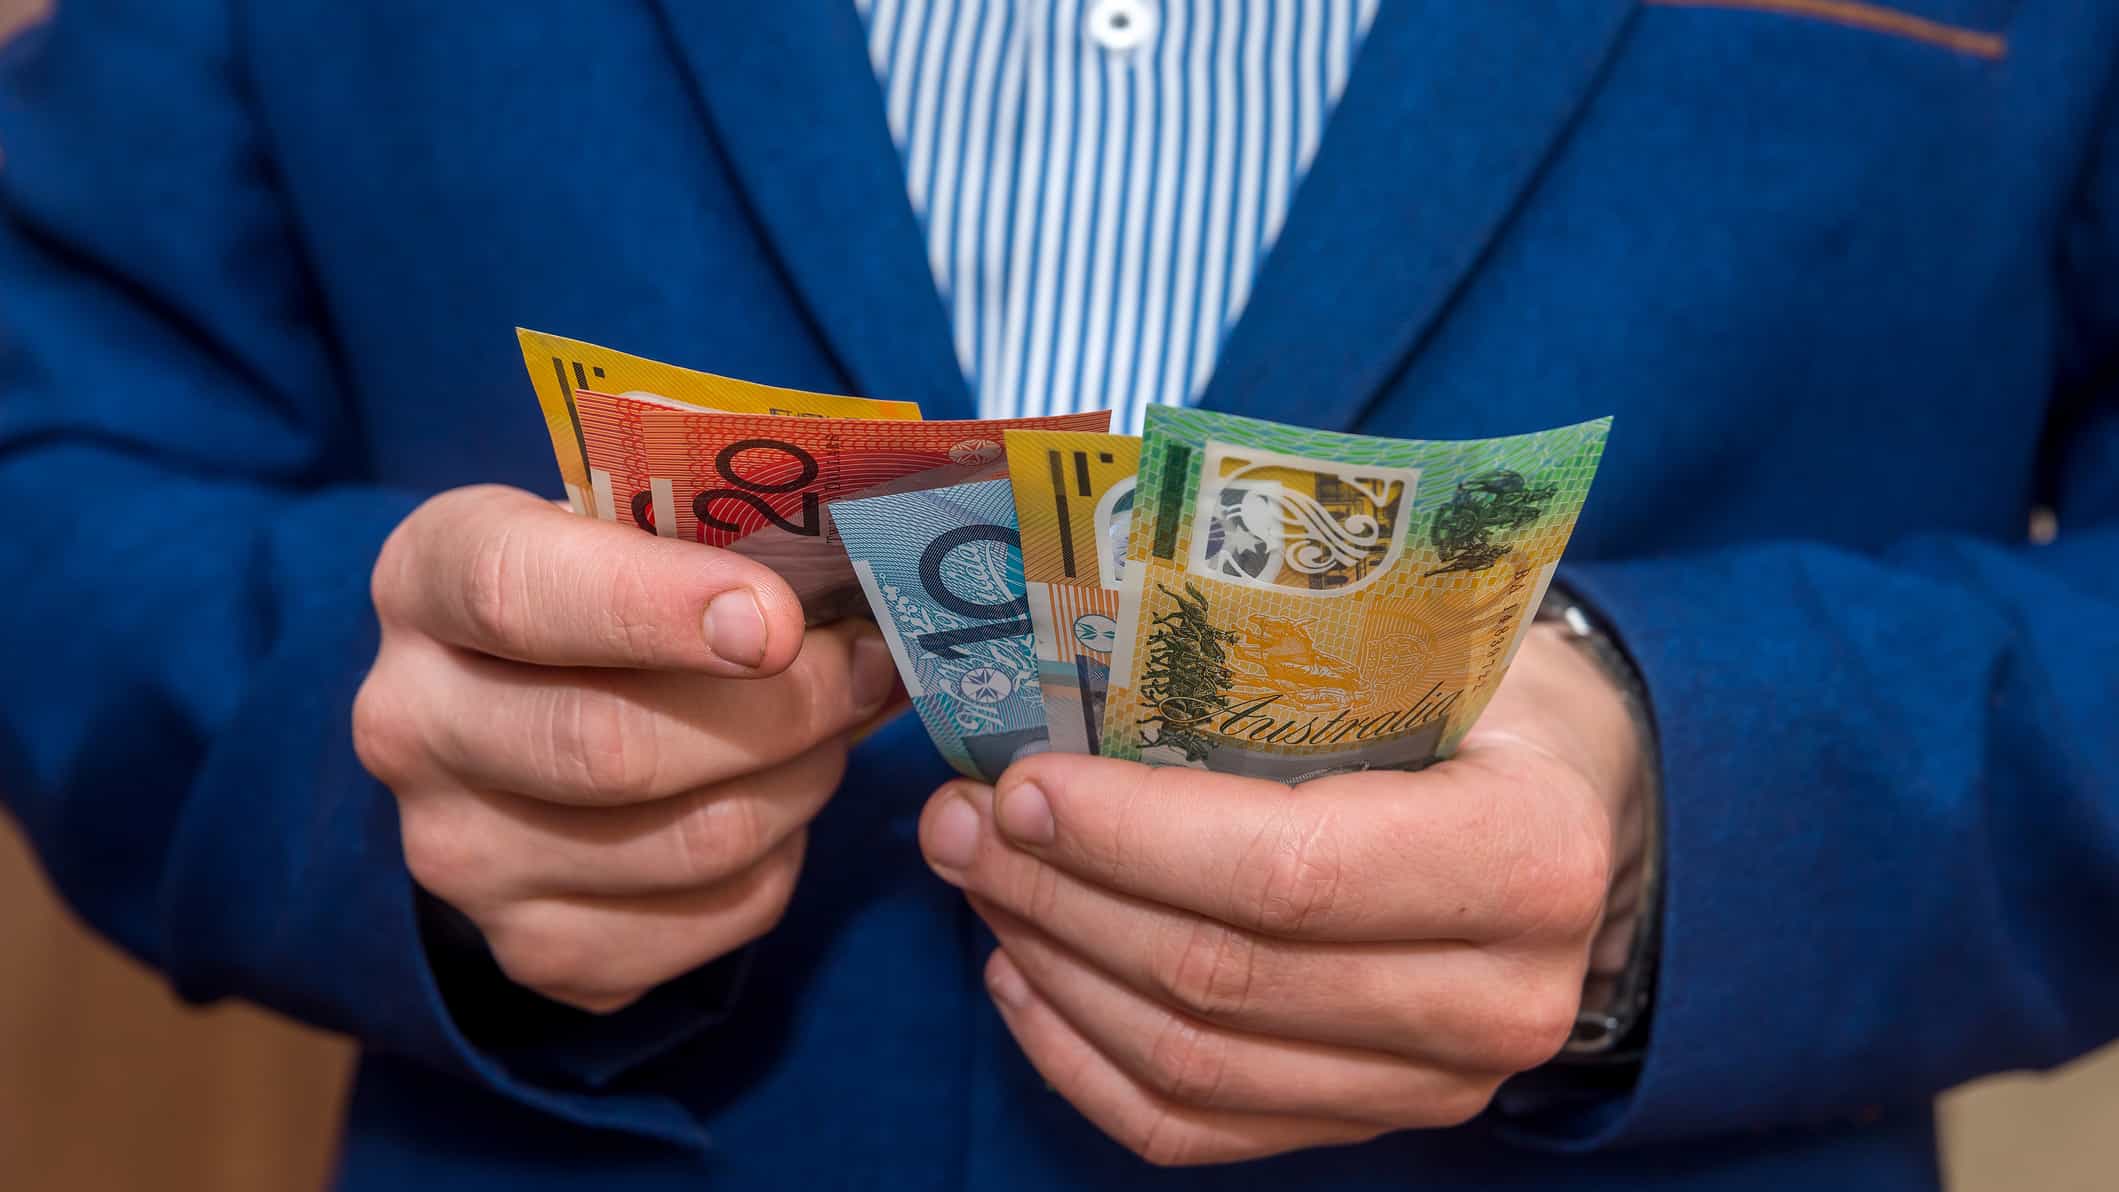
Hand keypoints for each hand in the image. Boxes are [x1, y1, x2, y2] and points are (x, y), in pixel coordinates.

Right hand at [354, 485, 898, 1011]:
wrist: (520, 714)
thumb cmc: (606, 591)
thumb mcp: (628, 525)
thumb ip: (717, 540)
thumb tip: (871, 587)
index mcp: (428, 576)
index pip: (518, 594)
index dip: (656, 608)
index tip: (776, 622)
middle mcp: (410, 723)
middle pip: (613, 747)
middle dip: (781, 710)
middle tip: (862, 668)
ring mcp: (460, 854)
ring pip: (690, 844)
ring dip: (803, 781)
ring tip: (832, 729)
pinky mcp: (532, 949)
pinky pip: (713, 921)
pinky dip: (782, 862)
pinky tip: (778, 802)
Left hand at [917, 625, 1648, 1164]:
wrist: (1578, 809)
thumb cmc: (1487, 699)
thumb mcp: (1430, 641)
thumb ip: (1290, 659)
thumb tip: (1073, 645)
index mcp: (1525, 852)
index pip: (1289, 873)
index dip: (1130, 837)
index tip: (1020, 785)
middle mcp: (1498, 997)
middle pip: (1221, 975)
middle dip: (1059, 894)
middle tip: (960, 822)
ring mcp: (1436, 1083)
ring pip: (1193, 1063)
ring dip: (1054, 968)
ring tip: (977, 881)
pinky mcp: (1374, 1122)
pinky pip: (1196, 1130)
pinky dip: (1082, 1062)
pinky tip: (1022, 978)